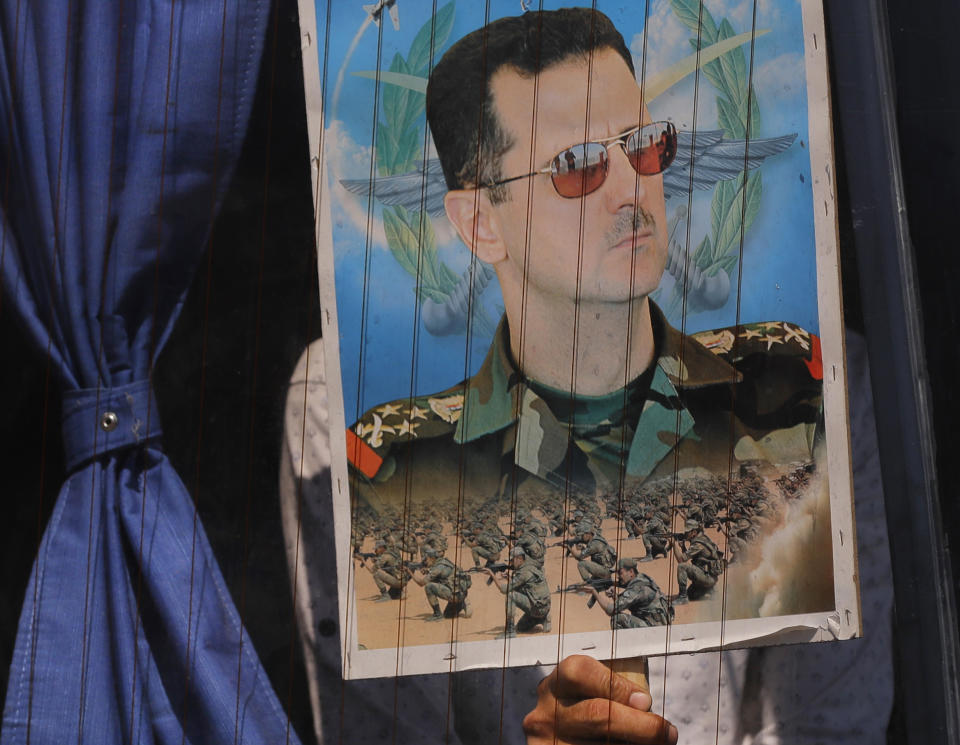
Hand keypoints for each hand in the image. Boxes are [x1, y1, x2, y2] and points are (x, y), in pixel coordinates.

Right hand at [523, 655, 676, 744]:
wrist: (562, 742)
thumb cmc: (585, 718)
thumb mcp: (589, 697)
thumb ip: (612, 694)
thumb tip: (644, 706)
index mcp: (555, 685)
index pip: (580, 672)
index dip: (617, 686)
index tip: (646, 701)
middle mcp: (545, 714)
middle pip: (596, 714)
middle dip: (640, 725)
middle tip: (667, 732)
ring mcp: (547, 743)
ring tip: (656, 744)